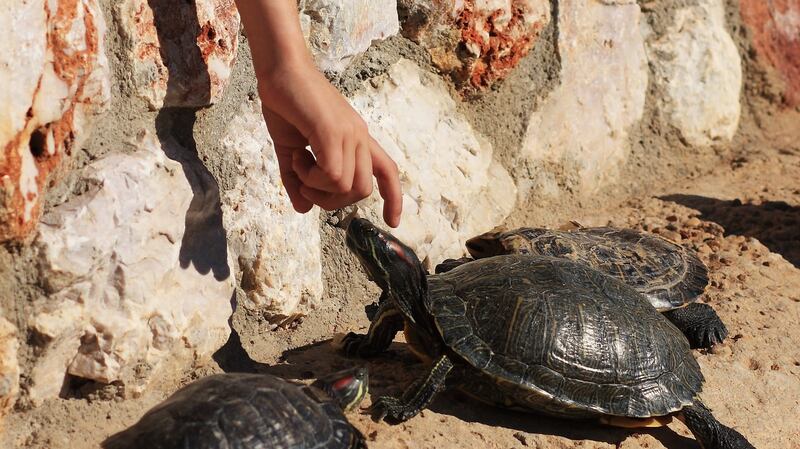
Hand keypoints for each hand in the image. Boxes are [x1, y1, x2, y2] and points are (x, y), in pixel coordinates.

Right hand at [257, 62, 402, 226]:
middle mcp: (359, 137)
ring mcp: (349, 134)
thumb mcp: (290, 150)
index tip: (392, 222)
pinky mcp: (334, 132)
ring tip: (298, 165)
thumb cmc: (285, 104)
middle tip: (304, 185)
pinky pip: (333, 175)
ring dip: (317, 188)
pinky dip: (311, 178)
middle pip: (362, 191)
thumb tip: (303, 209)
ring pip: (346, 187)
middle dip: (332, 201)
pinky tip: (297, 159)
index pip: (387, 171)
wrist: (278, 70)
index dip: (393, 199)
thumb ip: (297, 180)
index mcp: (356, 140)